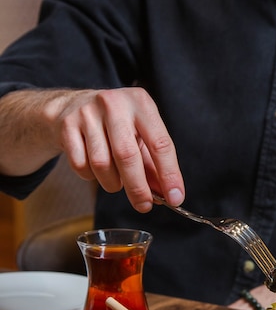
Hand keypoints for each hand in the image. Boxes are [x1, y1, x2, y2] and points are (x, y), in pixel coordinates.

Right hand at [54, 87, 184, 211]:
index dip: (169, 175)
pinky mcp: (67, 126)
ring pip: (102, 164)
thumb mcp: (141, 136)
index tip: (175, 198)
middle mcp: (114, 104)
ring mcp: (87, 113)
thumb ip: (153, 166)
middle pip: (128, 156)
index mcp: (140, 103)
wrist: (74, 105)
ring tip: (117, 180)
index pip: (160, 144)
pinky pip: (81, 166)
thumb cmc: (117, 124)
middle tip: (144, 206)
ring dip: (113, 183)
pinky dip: (91, 177)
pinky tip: (96, 169)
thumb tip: (166, 195)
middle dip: (138, 188)